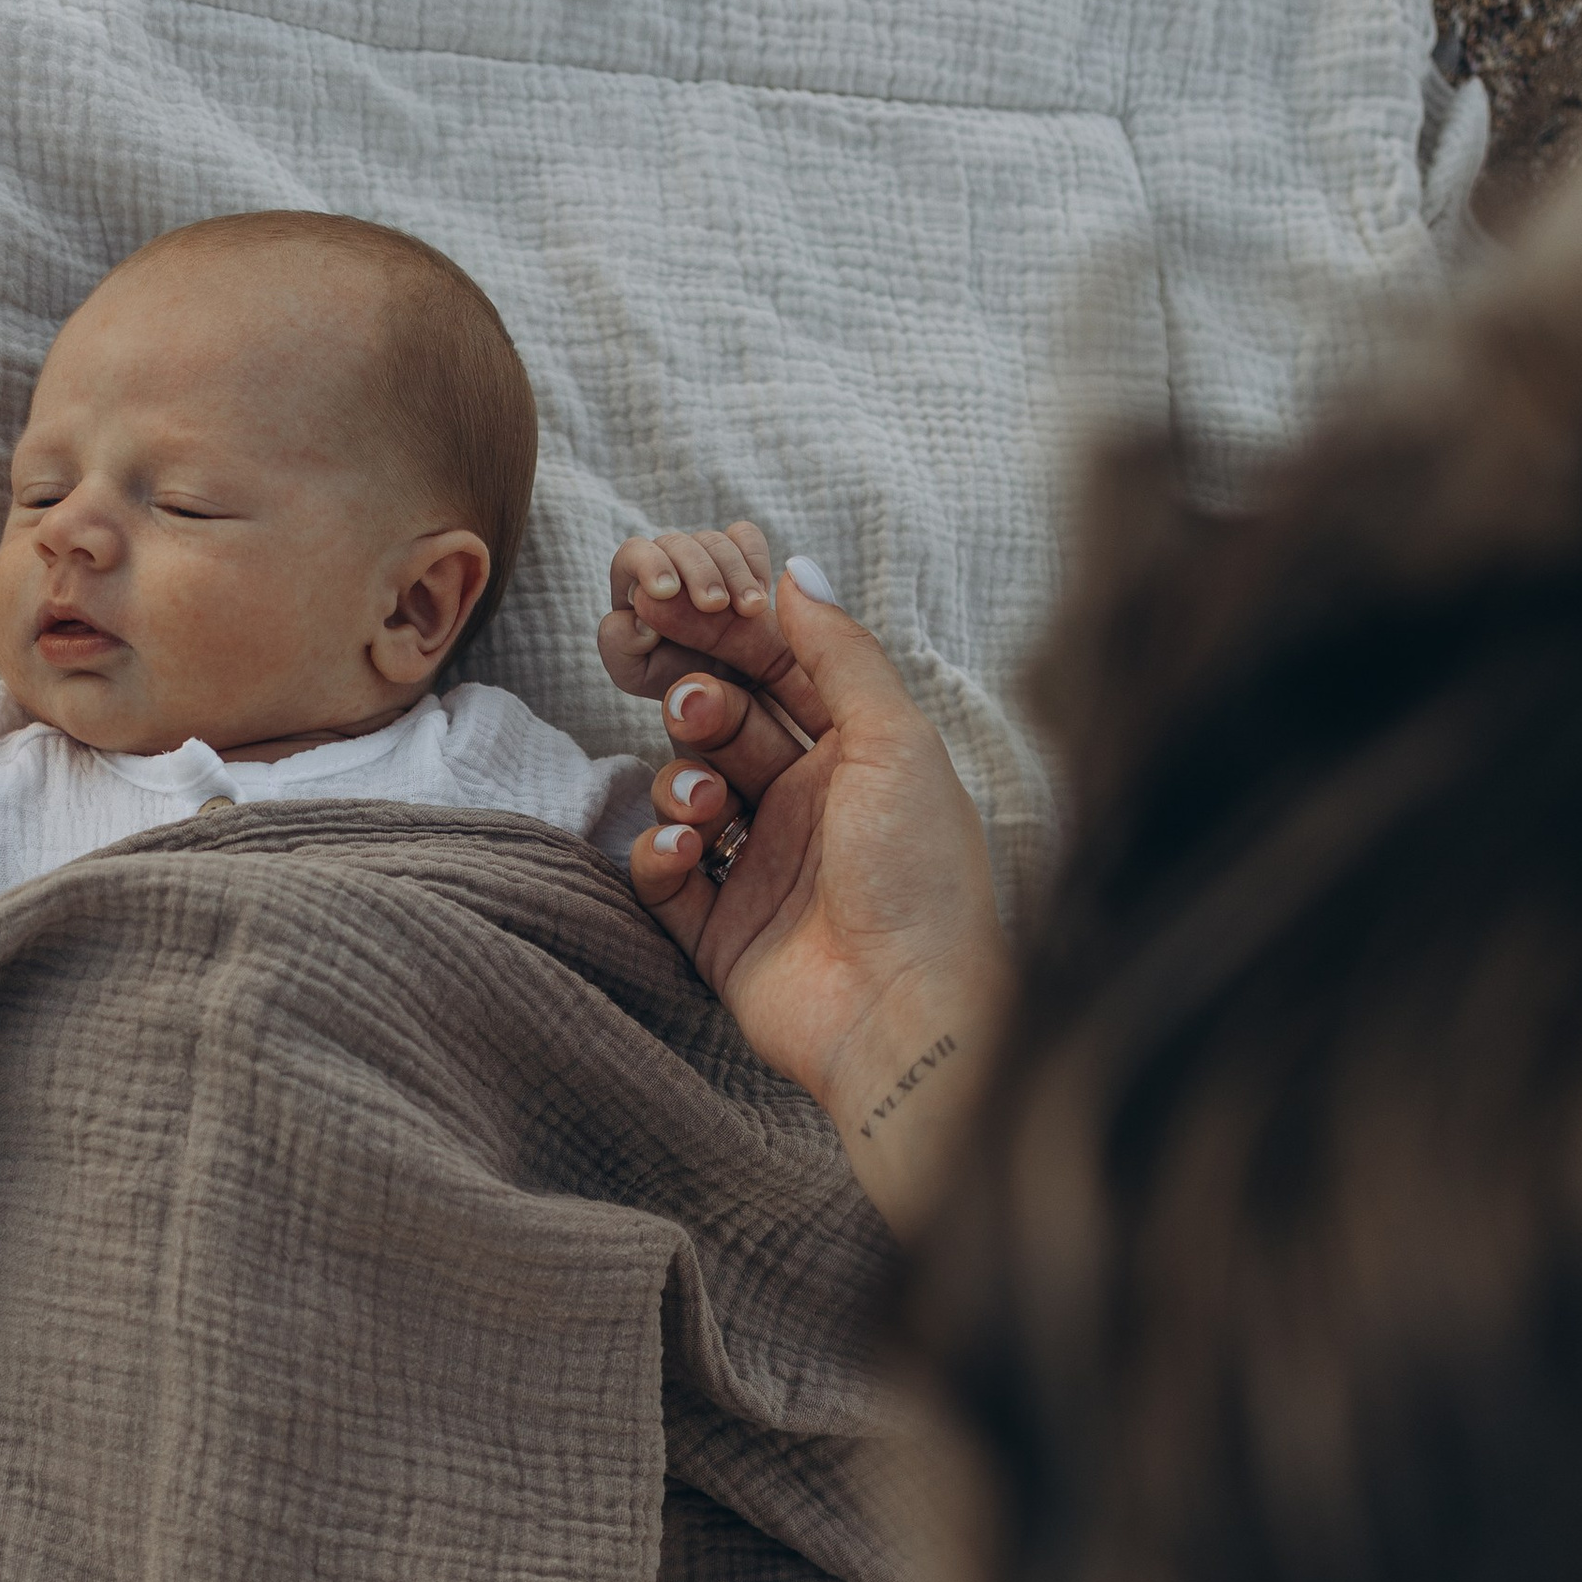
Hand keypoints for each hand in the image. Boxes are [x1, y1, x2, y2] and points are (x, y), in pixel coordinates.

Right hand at [610, 541, 1009, 1235]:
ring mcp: (761, 867)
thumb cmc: (919, 876)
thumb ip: (840, 651)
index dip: (729, 636)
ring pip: (685, 791)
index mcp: (859, 756)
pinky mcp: (720, 930)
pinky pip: (664, 872)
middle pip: (724, 725)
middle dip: (700, 707)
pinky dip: (662, 852)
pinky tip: (690, 853)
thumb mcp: (893, 742)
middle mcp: (808, 806)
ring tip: (708, 806)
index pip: (779, 673)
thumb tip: (796, 567)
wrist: (903, 1014)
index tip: (675, 605)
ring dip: (680, 782)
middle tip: (695, 709)